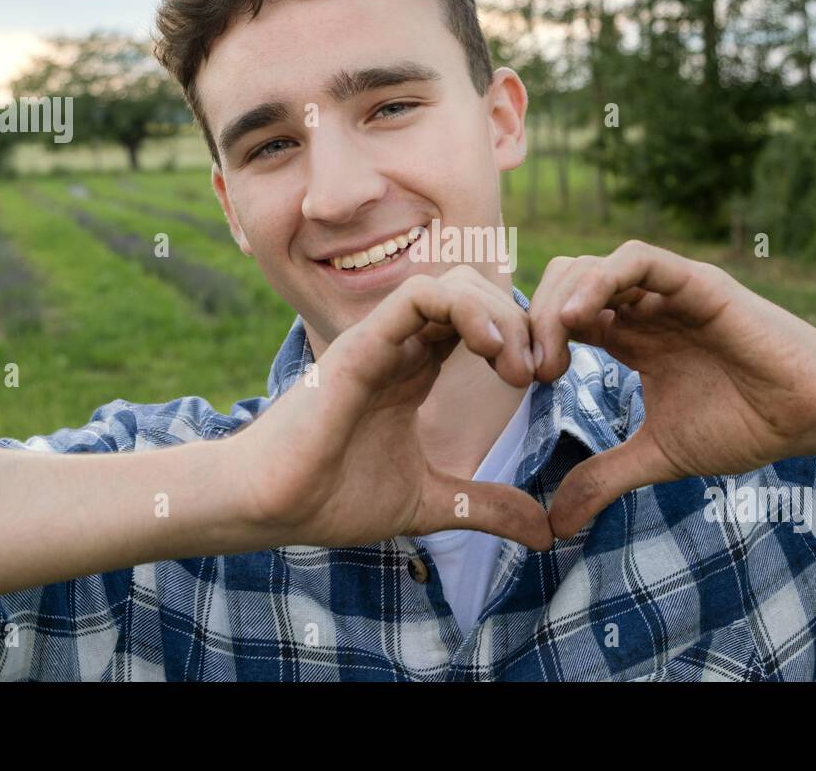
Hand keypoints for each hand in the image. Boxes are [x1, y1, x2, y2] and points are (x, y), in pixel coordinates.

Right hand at [236, 266, 551, 550]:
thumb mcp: (432, 503)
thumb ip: (486, 507)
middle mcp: (403, 345)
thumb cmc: (333, 497)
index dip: (522, 339)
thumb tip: (545, 533)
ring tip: (515, 366)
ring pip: (454, 284)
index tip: (546, 381)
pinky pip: (418, 294)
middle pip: (478, 294)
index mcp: (417, 370)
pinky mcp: (362, 343)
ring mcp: (383, 340)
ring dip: (500, 314)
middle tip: (540, 374)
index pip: (482, 323)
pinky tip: (488, 348)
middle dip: (522, 324)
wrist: (270, 507)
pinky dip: (463, 308)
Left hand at [527, 240, 815, 538]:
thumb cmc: (745, 425)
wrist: (809, 416)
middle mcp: (642, 306)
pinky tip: (577, 318)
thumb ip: (606, 478)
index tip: (518, 385)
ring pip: (590, 267)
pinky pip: (637, 259)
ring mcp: (667, 290)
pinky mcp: (695, 282)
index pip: (560, 318)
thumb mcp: (658, 456)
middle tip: (529, 375)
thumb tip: (558, 524)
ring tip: (550, 357)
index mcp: (630, 336)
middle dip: (534, 324)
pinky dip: (599, 280)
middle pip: (563, 286)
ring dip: (557, 303)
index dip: (532, 341)